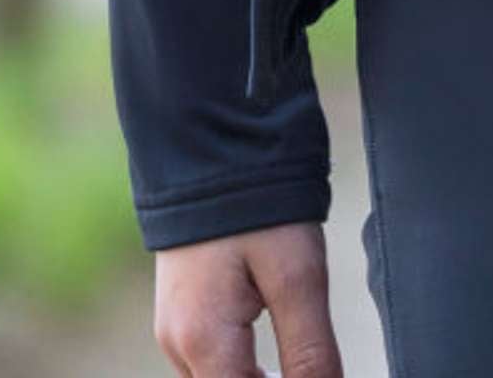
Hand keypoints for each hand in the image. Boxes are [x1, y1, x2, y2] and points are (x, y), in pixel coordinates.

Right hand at [151, 220, 339, 377]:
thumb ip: (310, 353)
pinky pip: (211, 358)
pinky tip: (273, 351)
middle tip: (315, 367)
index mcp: (203, 343)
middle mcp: (177, 344)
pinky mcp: (181, 309)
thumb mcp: (297, 276)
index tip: (317, 373)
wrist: (210, 138)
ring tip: (299, 363)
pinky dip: (242, 365)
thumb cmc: (256, 202)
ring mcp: (174, 327)